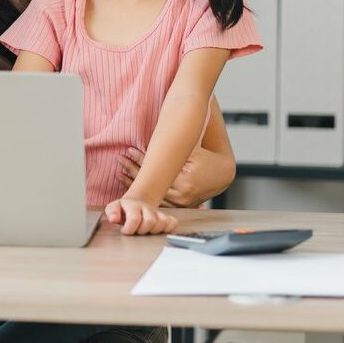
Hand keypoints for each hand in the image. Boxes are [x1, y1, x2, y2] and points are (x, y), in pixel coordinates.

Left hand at [104, 196, 177, 234]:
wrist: (137, 202)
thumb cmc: (124, 209)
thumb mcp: (114, 207)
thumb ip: (112, 212)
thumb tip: (113, 219)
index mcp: (133, 206)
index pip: (134, 218)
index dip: (130, 228)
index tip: (126, 231)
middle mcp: (146, 208)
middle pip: (150, 221)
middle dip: (142, 230)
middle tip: (136, 231)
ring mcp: (157, 212)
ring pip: (162, 223)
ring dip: (153, 230)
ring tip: (146, 231)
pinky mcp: (166, 216)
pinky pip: (173, 223)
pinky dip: (168, 228)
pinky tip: (159, 229)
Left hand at [116, 146, 232, 207]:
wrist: (222, 174)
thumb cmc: (207, 158)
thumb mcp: (193, 149)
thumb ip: (176, 146)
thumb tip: (156, 136)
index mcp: (185, 182)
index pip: (157, 169)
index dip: (141, 158)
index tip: (129, 150)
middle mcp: (182, 196)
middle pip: (151, 183)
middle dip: (133, 170)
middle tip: (120, 159)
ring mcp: (181, 203)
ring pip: (152, 194)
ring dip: (136, 183)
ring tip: (120, 173)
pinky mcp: (180, 206)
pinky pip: (159, 201)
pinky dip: (146, 193)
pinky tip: (134, 186)